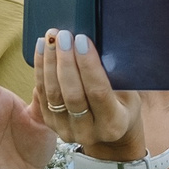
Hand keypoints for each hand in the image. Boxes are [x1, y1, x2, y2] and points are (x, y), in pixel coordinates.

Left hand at [36, 29, 145, 160]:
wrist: (108, 133)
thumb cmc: (122, 103)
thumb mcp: (128, 92)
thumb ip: (113, 75)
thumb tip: (96, 42)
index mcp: (114, 124)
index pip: (98, 92)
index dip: (89, 65)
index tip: (82, 40)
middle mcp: (89, 132)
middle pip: (72, 94)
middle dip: (66, 61)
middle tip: (63, 36)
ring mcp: (67, 130)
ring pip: (53, 94)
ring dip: (50, 62)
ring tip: (51, 38)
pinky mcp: (51, 124)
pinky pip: (42, 94)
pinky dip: (40, 69)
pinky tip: (42, 49)